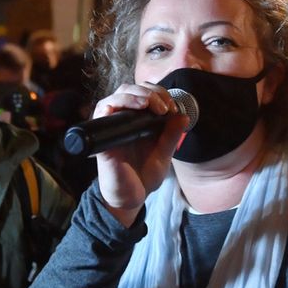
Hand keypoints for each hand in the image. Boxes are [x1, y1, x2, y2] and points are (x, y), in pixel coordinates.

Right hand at [92, 83, 190, 226]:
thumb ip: (171, 135)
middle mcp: (123, 119)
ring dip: (135, 94)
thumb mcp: (164, 154)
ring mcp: (111, 126)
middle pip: (130, 89)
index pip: (144, 93)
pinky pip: (103, 110)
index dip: (159, 93)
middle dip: (150, 92)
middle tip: (164, 107)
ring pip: (117, 95)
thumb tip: (184, 114)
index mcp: (138, 121)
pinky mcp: (103, 136)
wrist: (131, 198)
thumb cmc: (144, 176)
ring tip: (151, 105)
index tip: (172, 107)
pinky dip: (117, 103)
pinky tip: (134, 108)